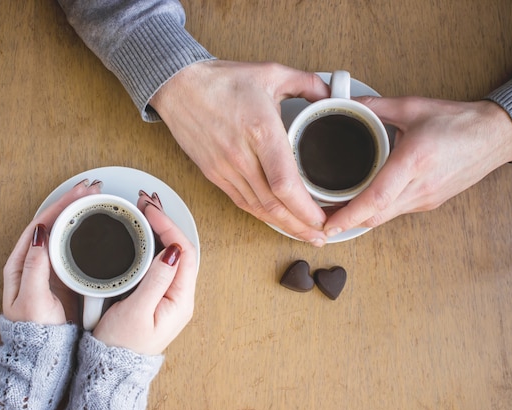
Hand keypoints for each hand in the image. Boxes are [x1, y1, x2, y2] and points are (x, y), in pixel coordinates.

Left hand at [2, 179, 101, 323]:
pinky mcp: (65, 277)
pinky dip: (85, 233)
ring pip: (65, 233)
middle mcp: (34, 262)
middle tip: (91, 190)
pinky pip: (75, 248)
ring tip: (95, 200)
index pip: (41, 225)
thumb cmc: (35, 331)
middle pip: (53, 224)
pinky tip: (96, 227)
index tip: (77, 194)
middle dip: (71, 203)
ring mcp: (51, 268)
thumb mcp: (33, 299)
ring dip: (79, 215)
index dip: (59, 206)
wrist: (45, 354)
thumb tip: (39, 235)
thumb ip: (35, 267)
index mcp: (20, 264)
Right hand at [92, 192, 197, 354]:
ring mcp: (169, 295)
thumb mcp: (138, 311)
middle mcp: (179, 296)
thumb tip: (173, 250)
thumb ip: (156, 280)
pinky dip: (152, 244)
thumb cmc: (122, 346)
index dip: (169, 227)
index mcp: (180, 300)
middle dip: (165, 223)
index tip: (151, 212)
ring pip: (171, 253)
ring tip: (143, 212)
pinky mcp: (156, 294)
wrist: (112, 367)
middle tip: (146, 205)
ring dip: (159, 231)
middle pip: (180, 249)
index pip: (184, 253)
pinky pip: (160, 262)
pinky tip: (141, 234)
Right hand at [150, 60, 330, 244]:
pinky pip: (241, 202)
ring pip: (257, 208)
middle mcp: (241, 156)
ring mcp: (225, 168)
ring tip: (305, 233)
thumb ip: (308, 83)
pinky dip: (261, 215)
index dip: (305, 209)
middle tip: (321, 236)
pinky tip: (276, 220)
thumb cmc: (221, 81)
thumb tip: (332, 93)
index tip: (322, 218)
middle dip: (300, 226)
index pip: (285, 184)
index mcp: (261, 131)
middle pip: (273, 205)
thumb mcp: (271, 72)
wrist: (178, 86)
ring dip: (282, 225)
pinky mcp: (214, 174)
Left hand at [324, 96, 511, 236]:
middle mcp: (420, 187)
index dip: (349, 215)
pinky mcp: (429, 202)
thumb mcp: (413, 107)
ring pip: (385, 217)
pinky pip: (396, 212)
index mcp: (414, 161)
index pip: (376, 198)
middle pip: (376, 216)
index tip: (328, 224)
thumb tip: (346, 105)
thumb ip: (375, 107)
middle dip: (345, 223)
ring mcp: (426, 198)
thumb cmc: (459, 122)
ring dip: (359, 218)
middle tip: (320, 220)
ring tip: (335, 212)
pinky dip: (376, 211)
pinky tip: (362, 203)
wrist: (495, 135)